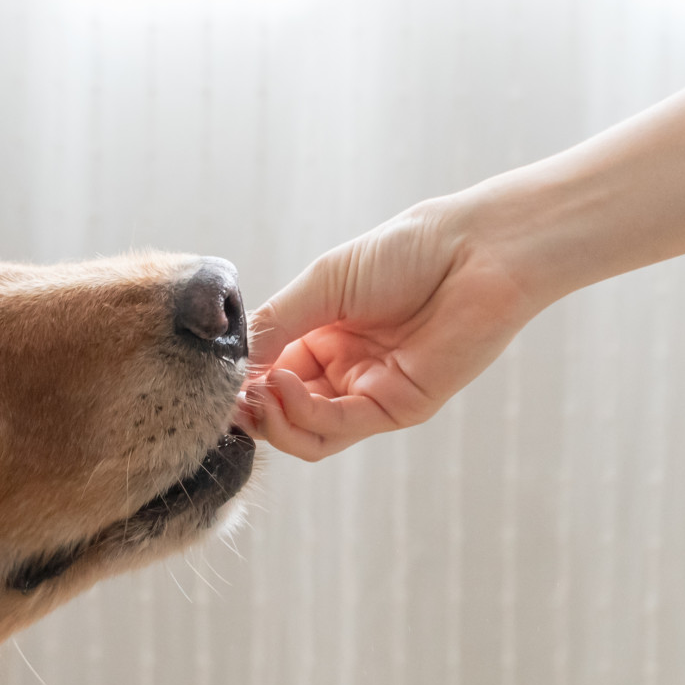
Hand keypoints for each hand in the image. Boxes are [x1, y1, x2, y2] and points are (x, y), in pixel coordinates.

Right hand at [236, 197, 545, 459]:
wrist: (475, 252)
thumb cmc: (406, 252)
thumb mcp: (321, 284)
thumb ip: (275, 324)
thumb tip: (226, 366)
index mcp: (323, 337)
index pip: (268, 376)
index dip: (239, 384)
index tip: (210, 380)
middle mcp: (343, 371)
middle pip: (282, 412)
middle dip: (250, 409)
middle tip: (227, 397)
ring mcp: (369, 393)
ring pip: (304, 433)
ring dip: (272, 419)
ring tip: (259, 392)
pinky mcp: (397, 409)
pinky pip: (336, 430)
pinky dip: (301, 416)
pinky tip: (283, 386)